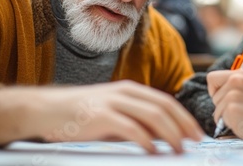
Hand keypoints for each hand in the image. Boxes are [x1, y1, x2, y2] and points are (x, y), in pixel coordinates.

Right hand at [0, 80, 203, 152]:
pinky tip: (153, 152)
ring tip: (179, 150)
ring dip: (171, 134)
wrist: (46, 109)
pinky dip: (146, 140)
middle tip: (195, 143)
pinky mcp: (101, 116)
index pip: (166, 101)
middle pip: (164, 107)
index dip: (184, 117)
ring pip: (153, 115)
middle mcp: (125, 92)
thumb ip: (135, 121)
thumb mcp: (113, 113)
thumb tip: (161, 137)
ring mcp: (113, 102)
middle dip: (184, 125)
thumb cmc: (81, 114)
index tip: (196, 133)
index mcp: (131, 90)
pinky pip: (131, 128)